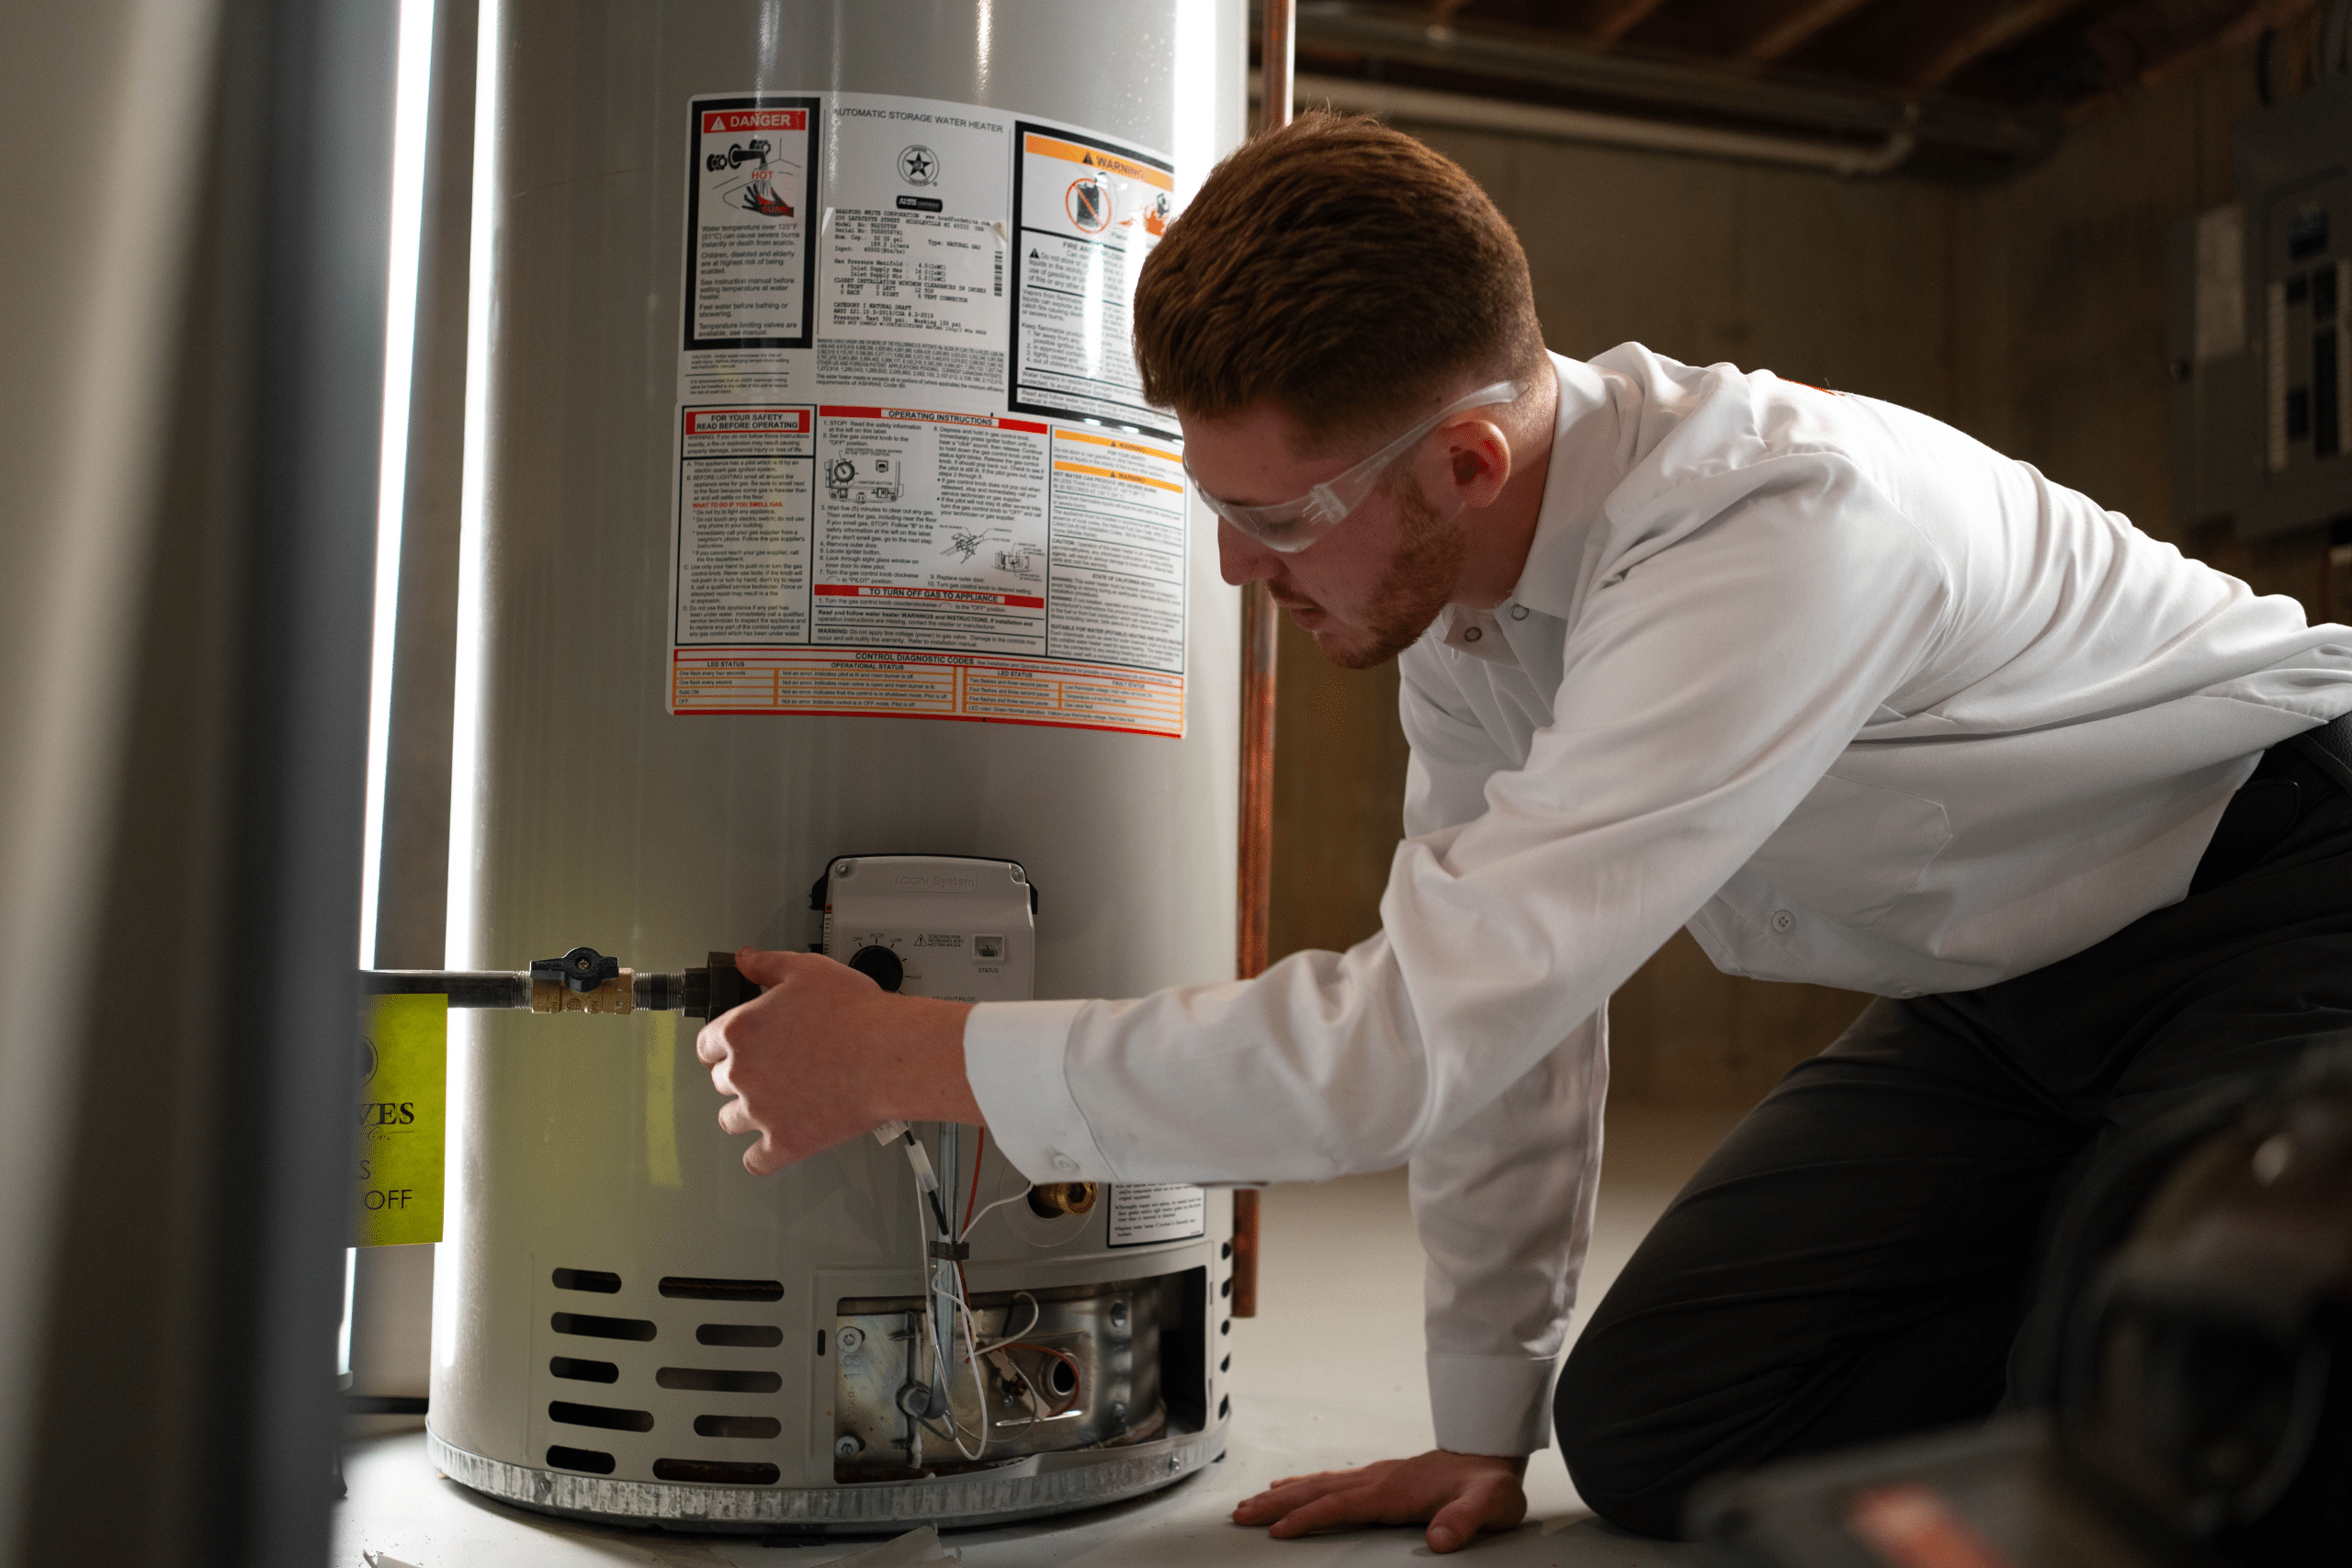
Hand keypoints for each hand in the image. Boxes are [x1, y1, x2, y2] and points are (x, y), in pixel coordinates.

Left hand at [695, 947, 979, 1174]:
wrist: (891, 1055)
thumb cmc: (857, 1013)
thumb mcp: (807, 970)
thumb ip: (767, 964)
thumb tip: (744, 960)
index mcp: (741, 1031)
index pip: (706, 1044)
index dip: (721, 1044)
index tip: (732, 1047)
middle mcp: (743, 1073)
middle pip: (720, 1081)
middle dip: (741, 1074)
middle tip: (769, 1068)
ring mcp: (762, 1111)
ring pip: (731, 1120)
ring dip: (745, 1112)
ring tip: (771, 1104)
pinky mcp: (786, 1142)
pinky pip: (756, 1161)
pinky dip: (762, 1156)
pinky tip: (770, 1146)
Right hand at [1232, 1449, 1528, 1553]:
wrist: (1493, 1454)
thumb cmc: (1490, 1483)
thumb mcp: (1489, 1505)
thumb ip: (1464, 1521)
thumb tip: (1441, 1539)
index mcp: (1394, 1490)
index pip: (1341, 1505)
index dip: (1308, 1518)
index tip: (1277, 1530)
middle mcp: (1378, 1479)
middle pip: (1317, 1491)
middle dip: (1277, 1504)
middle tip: (1241, 1513)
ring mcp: (1376, 1476)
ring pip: (1319, 1484)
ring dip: (1283, 1494)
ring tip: (1252, 1502)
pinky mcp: (1379, 1478)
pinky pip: (1331, 1481)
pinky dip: (1304, 1485)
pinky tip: (1291, 1487)